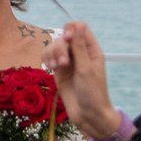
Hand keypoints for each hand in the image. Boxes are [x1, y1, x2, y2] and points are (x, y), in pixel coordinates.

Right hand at [43, 22, 120, 140]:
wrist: (88, 116)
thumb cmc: (93, 93)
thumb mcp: (86, 69)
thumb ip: (79, 47)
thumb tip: (77, 24)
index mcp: (91, 50)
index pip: (80, 28)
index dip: (71, 29)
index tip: (68, 39)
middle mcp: (80, 53)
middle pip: (64, 37)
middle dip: (60, 47)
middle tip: (63, 63)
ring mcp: (68, 62)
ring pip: (54, 46)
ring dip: (52, 53)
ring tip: (56, 67)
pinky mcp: (59, 71)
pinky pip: (49, 58)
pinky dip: (47, 59)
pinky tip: (50, 68)